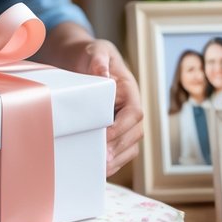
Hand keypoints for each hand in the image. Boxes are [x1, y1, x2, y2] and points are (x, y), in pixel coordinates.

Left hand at [77, 40, 142, 174]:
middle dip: (119, 148)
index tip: (104, 137)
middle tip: (101, 161)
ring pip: (131, 145)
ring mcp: (125, 121)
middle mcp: (131, 108)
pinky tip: (99, 169)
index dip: (122, 127)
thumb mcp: (96, 51)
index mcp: (129, 90)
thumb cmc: (93, 55)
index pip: (134, 112)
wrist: (85, 61)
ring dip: (118, 159)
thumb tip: (103, 74)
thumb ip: (99, 61)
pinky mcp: (116, 131)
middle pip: (135, 133)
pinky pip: (121, 150)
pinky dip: (113, 161)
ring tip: (100, 170)